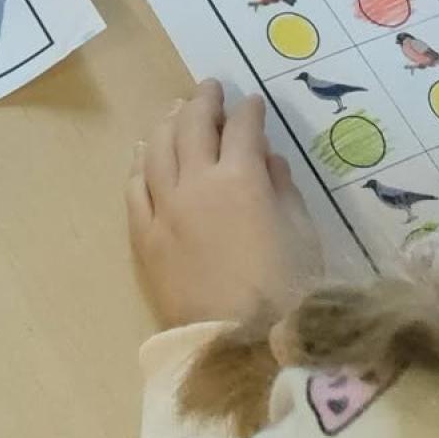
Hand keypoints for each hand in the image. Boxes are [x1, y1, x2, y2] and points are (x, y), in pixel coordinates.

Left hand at [126, 85, 322, 329]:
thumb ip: (284, 190)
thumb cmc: (287, 293)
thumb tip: (269, 159)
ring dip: (168, 122)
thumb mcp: (302, 235)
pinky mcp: (144, 235)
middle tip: (211, 90)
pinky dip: (140, 161)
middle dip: (204, 102)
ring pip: (158, 147)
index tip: (253, 104)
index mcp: (241, 179)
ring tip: (177, 110)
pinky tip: (143, 150)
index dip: (249, 111)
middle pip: (193, 126)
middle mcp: (197, 182)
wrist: (242, 347)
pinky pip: (135, 186)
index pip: (242, 128)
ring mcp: (165, 208)